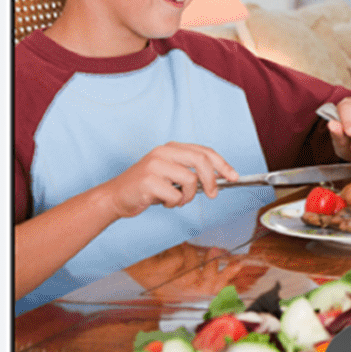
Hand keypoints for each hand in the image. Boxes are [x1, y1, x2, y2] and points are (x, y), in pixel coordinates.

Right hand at [101, 142, 237, 219]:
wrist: (116, 197)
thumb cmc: (147, 187)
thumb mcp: (171, 174)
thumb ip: (192, 171)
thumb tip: (220, 177)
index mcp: (171, 148)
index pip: (204, 151)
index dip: (222, 164)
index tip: (234, 176)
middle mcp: (163, 152)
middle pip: (201, 161)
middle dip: (212, 180)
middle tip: (213, 194)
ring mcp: (155, 165)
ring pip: (190, 180)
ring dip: (188, 196)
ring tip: (176, 199)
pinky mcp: (148, 181)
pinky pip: (175, 196)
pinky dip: (174, 203)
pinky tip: (163, 202)